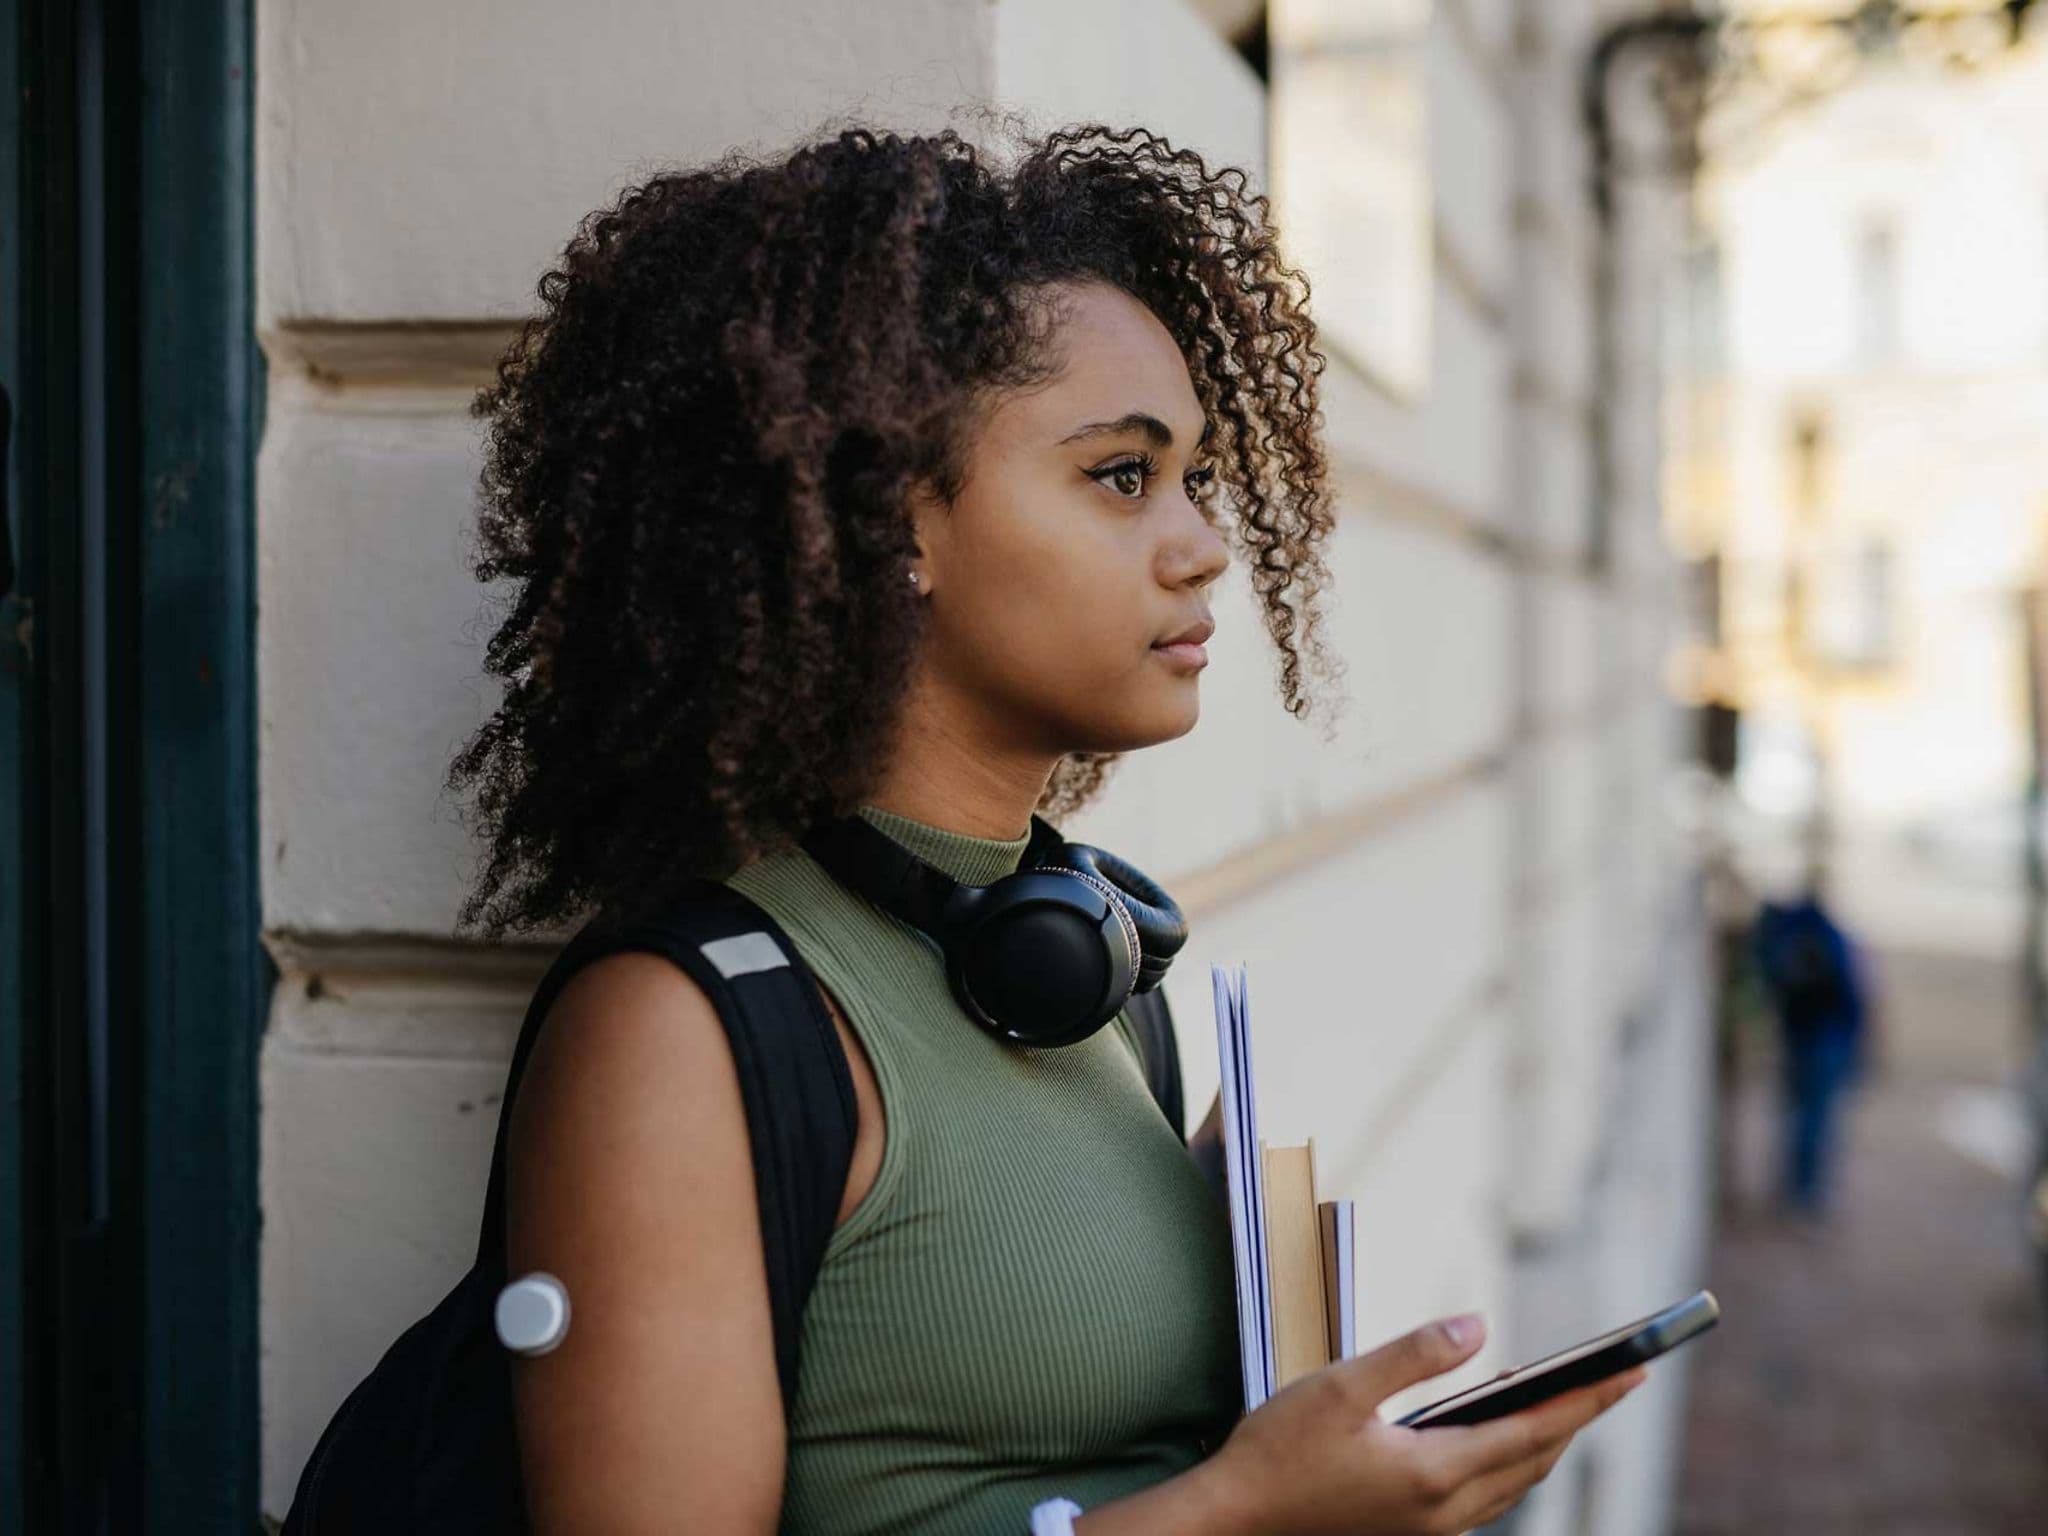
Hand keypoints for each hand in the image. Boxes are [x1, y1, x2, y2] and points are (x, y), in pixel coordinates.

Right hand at [1202, 1315, 1646, 1535]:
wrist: (1237, 1520)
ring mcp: (1430, 1530)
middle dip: (1579, 1418)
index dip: (1587, 1399)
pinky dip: (1507, 1461)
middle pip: (1535, 1461)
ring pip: (1513, 1485)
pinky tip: (1493, 1433)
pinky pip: (1483, 1498)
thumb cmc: (1280, 1450)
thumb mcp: (1342, 1386)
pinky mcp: (1411, 1533)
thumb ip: (1414, 1354)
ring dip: (1544, 1442)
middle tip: (1617, 1379)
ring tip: (1566, 1400)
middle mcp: (1444, 1511)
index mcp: (1434, 1472)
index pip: (1534, 1430)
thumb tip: (1478, 1327)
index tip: (1630, 1372)